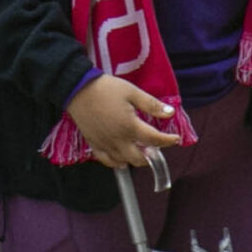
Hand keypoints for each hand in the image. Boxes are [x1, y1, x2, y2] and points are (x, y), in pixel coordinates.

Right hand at [65, 73, 183, 168]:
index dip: (169, 141)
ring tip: (139, 150)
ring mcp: (105, 144)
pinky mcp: (93, 143)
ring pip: (124, 162)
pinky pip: (106, 161)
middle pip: (140, 159)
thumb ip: (151, 105)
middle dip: (152, 156)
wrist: (76, 88)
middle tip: (155, 147)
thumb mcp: (132, 92)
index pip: (155, 140)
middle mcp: (118, 140)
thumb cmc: (106, 88)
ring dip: (135, 159)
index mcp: (130, 126)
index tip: (175, 138)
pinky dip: (116, 162)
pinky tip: (121, 158)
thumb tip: (170, 113)